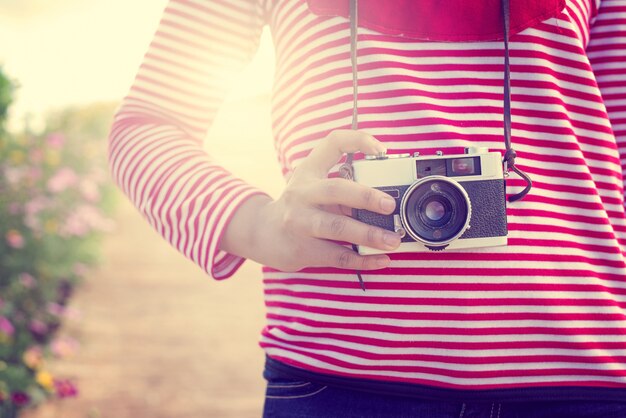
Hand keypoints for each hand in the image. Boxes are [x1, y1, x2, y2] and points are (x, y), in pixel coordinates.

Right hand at [221, 130, 401, 271]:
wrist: (262, 233)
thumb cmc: (299, 206)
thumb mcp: (312, 185)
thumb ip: (343, 186)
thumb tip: (386, 200)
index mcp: (309, 172)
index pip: (332, 144)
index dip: (357, 141)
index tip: (380, 150)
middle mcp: (302, 194)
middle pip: (336, 190)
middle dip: (366, 197)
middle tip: (390, 205)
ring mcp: (300, 223)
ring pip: (337, 228)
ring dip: (369, 235)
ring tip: (393, 240)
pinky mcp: (302, 250)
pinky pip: (337, 256)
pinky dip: (362, 260)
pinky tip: (381, 260)